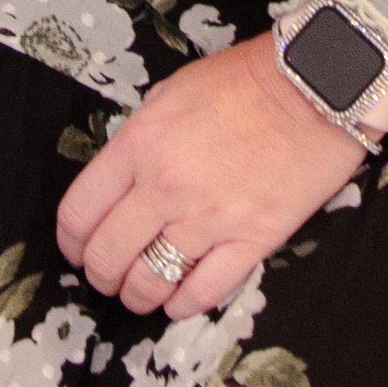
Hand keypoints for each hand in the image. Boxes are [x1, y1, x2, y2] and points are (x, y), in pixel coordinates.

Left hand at [55, 37, 364, 320]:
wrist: (316, 85)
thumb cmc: (244, 80)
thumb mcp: (170, 94)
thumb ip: (138, 141)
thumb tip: (120, 183)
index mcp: (139, 145)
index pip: (79, 213)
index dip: (71, 241)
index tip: (78, 249)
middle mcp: (166, 187)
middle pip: (107, 256)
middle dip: (100, 275)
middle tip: (107, 277)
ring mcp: (209, 218)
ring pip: (149, 283)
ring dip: (137, 296)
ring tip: (140, 293)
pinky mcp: (252, 240)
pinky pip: (202, 293)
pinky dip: (182, 306)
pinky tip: (178, 301)